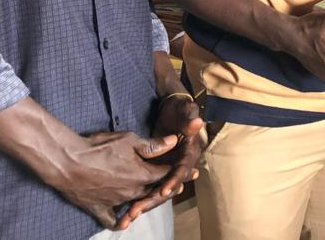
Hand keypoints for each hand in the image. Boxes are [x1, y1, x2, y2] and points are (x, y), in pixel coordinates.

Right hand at [48, 131, 177, 227]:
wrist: (68, 162)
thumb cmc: (99, 147)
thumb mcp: (128, 140)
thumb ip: (152, 145)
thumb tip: (174, 141)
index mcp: (143, 174)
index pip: (167, 173)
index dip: (179, 170)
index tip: (190, 170)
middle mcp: (133, 192)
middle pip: (154, 190)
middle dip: (166, 186)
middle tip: (178, 185)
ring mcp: (116, 202)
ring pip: (136, 202)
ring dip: (145, 200)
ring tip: (153, 197)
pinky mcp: (99, 209)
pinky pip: (112, 219)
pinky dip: (119, 219)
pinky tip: (123, 220)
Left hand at [117, 95, 205, 228]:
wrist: (173, 109)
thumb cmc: (180, 109)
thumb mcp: (185, 111)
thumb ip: (188, 118)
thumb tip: (197, 121)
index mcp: (188, 153)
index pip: (181, 170)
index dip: (173, 181)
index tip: (163, 190)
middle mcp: (180, 164)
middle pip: (168, 187)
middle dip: (153, 199)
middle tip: (136, 211)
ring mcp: (169, 168)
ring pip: (158, 190)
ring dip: (145, 203)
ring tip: (129, 216)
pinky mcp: (159, 169)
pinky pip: (150, 187)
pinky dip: (140, 198)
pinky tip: (127, 211)